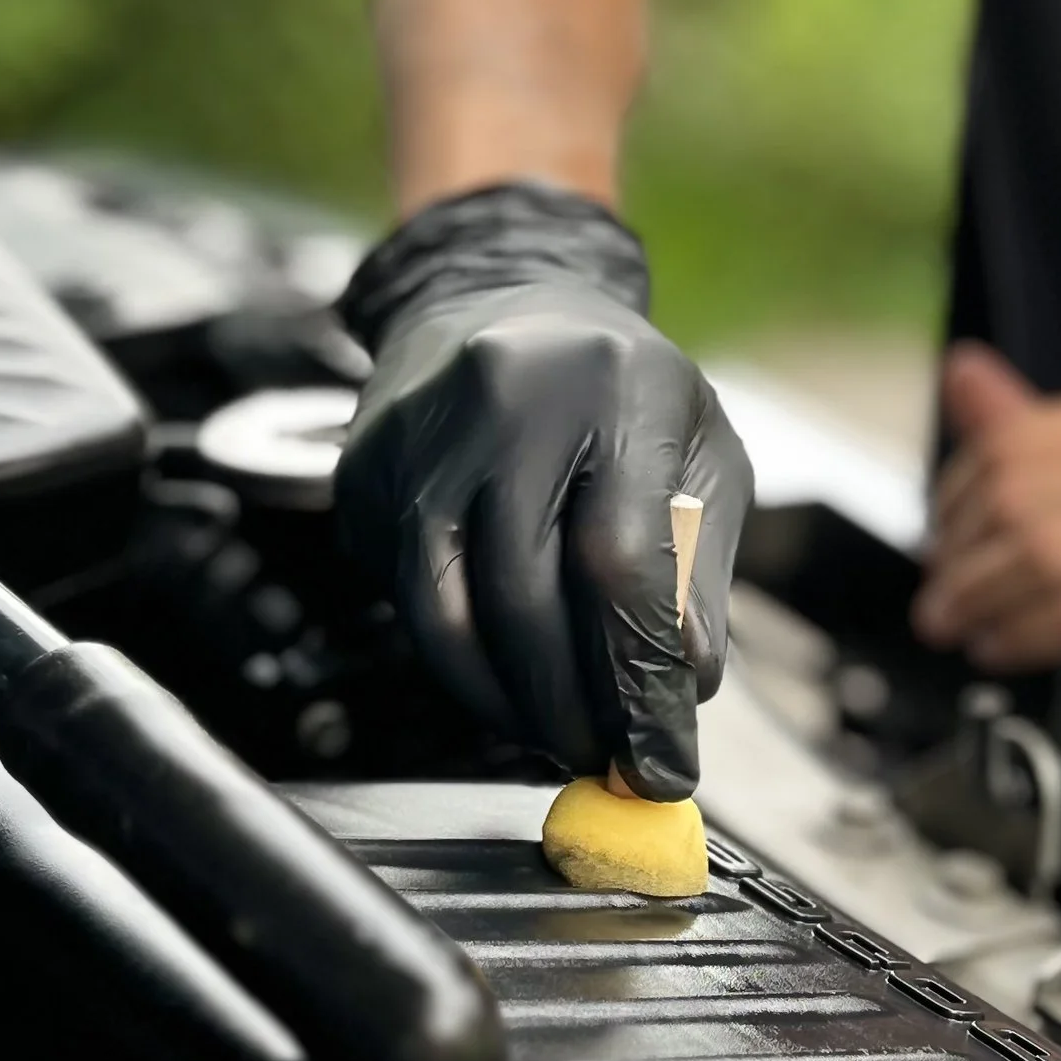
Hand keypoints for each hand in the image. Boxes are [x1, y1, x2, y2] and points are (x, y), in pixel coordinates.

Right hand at [334, 187, 750, 795]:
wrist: (499, 300)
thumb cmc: (619, 390)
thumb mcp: (699, 455)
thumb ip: (699, 573)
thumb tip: (683, 693)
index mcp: (611, 385)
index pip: (620, 562)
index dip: (639, 679)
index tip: (662, 758)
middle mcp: (501, 400)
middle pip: (521, 598)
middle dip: (567, 706)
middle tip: (604, 760)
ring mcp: (416, 436)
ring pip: (442, 615)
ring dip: (501, 701)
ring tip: (552, 732)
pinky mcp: (361, 474)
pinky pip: (401, 599)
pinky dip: (456, 658)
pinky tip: (500, 671)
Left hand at [910, 344, 1060, 730]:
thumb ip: (1040, 437)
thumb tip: (961, 373)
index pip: (1019, 440)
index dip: (955, 497)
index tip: (940, 541)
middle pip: (1023, 497)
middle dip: (960, 557)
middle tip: (938, 600)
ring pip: (1047, 554)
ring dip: (982, 600)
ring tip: (961, 626)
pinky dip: (1023, 636)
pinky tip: (1005, 647)